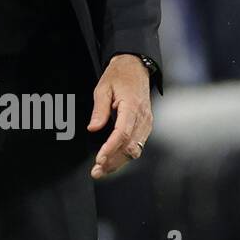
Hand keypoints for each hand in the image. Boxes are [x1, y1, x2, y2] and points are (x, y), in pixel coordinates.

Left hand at [86, 53, 153, 178]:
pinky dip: (125, 155)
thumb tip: (93, 128)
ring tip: (102, 170)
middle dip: (113, 162)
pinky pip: (137, 144)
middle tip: (96, 171)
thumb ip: (99, 109)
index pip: (122, 133)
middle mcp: (143, 117)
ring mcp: (147, 123)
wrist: (135, 67)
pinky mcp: (146, 126)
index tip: (99, 159)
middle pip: (130, 147)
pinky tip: (113, 160)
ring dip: (119, 161)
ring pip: (135, 149)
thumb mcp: (103, 87)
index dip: (111, 148)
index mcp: (132, 106)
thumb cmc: (118, 75)